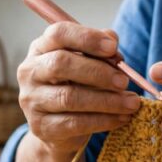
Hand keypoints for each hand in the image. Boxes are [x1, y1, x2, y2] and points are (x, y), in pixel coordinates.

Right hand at [17, 22, 140, 154]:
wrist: (57, 128)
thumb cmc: (76, 86)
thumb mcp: (87, 63)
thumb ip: (100, 50)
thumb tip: (113, 40)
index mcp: (41, 48)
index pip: (58, 34)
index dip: (87, 38)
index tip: (113, 47)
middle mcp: (30, 72)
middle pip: (60, 64)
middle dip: (98, 72)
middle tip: (124, 81)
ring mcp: (32, 100)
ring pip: (70, 97)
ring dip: (106, 100)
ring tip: (131, 102)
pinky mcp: (41, 127)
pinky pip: (75, 123)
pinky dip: (103, 121)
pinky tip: (121, 118)